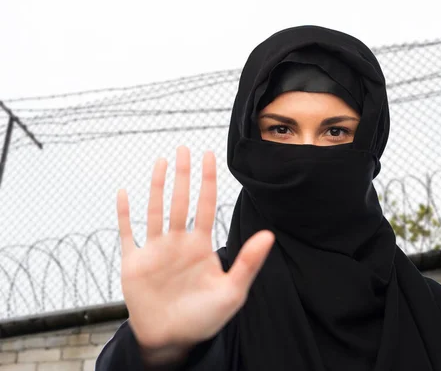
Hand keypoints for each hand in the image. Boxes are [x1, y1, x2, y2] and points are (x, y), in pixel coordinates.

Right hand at [117, 146, 273, 349]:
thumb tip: (268, 235)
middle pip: (180, 201)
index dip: (207, 181)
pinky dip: (124, 214)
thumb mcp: (232, 291)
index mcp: (201, 245)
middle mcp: (178, 242)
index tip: (210, 156)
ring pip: (155, 210)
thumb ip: (248, 263)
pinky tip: (124, 193)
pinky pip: (127, 233)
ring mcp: (155, 250)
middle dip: (183, 175)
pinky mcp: (134, 262)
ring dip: (156, 186)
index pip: (206, 205)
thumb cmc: (204, 317)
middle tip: (184, 149)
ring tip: (161, 162)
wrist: (172, 339)